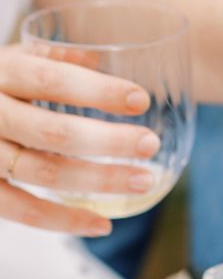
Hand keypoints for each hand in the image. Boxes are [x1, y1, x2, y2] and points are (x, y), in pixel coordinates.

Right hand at [0, 45, 162, 235]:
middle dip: (107, 141)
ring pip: (43, 173)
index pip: (50, 80)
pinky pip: (22, 210)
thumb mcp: (13, 60)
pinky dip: (63, 220)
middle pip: (52, 132)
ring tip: (145, 182)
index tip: (141, 101)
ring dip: (98, 181)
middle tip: (151, 144)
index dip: (97, 91)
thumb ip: (54, 57)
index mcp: (1, 74)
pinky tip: (102, 224)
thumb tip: (106, 54)